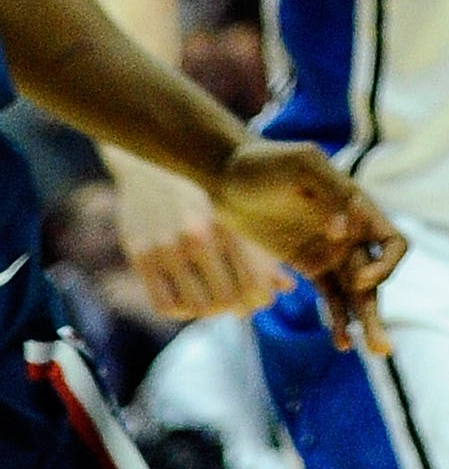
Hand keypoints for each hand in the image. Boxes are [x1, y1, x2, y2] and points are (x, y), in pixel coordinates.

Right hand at [113, 149, 290, 325]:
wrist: (156, 157)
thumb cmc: (209, 185)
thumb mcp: (239, 207)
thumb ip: (263, 248)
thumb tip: (287, 289)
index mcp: (230, 219)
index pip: (253, 284)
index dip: (260, 298)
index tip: (260, 296)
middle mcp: (198, 234)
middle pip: (226, 300)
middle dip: (237, 305)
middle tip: (239, 300)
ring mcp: (166, 247)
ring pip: (196, 307)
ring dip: (209, 310)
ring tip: (215, 298)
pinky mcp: (141, 256)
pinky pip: (166, 305)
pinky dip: (182, 309)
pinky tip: (189, 297)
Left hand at [214, 136, 402, 349]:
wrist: (226, 177)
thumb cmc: (265, 163)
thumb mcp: (300, 165)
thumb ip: (329, 193)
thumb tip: (346, 232)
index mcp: (357, 206)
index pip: (392, 242)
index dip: (386, 266)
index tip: (357, 279)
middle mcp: (351, 231)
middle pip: (377, 277)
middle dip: (379, 311)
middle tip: (380, 347)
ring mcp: (331, 250)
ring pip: (358, 292)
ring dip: (365, 320)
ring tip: (369, 350)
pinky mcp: (309, 264)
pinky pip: (332, 296)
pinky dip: (340, 318)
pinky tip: (341, 342)